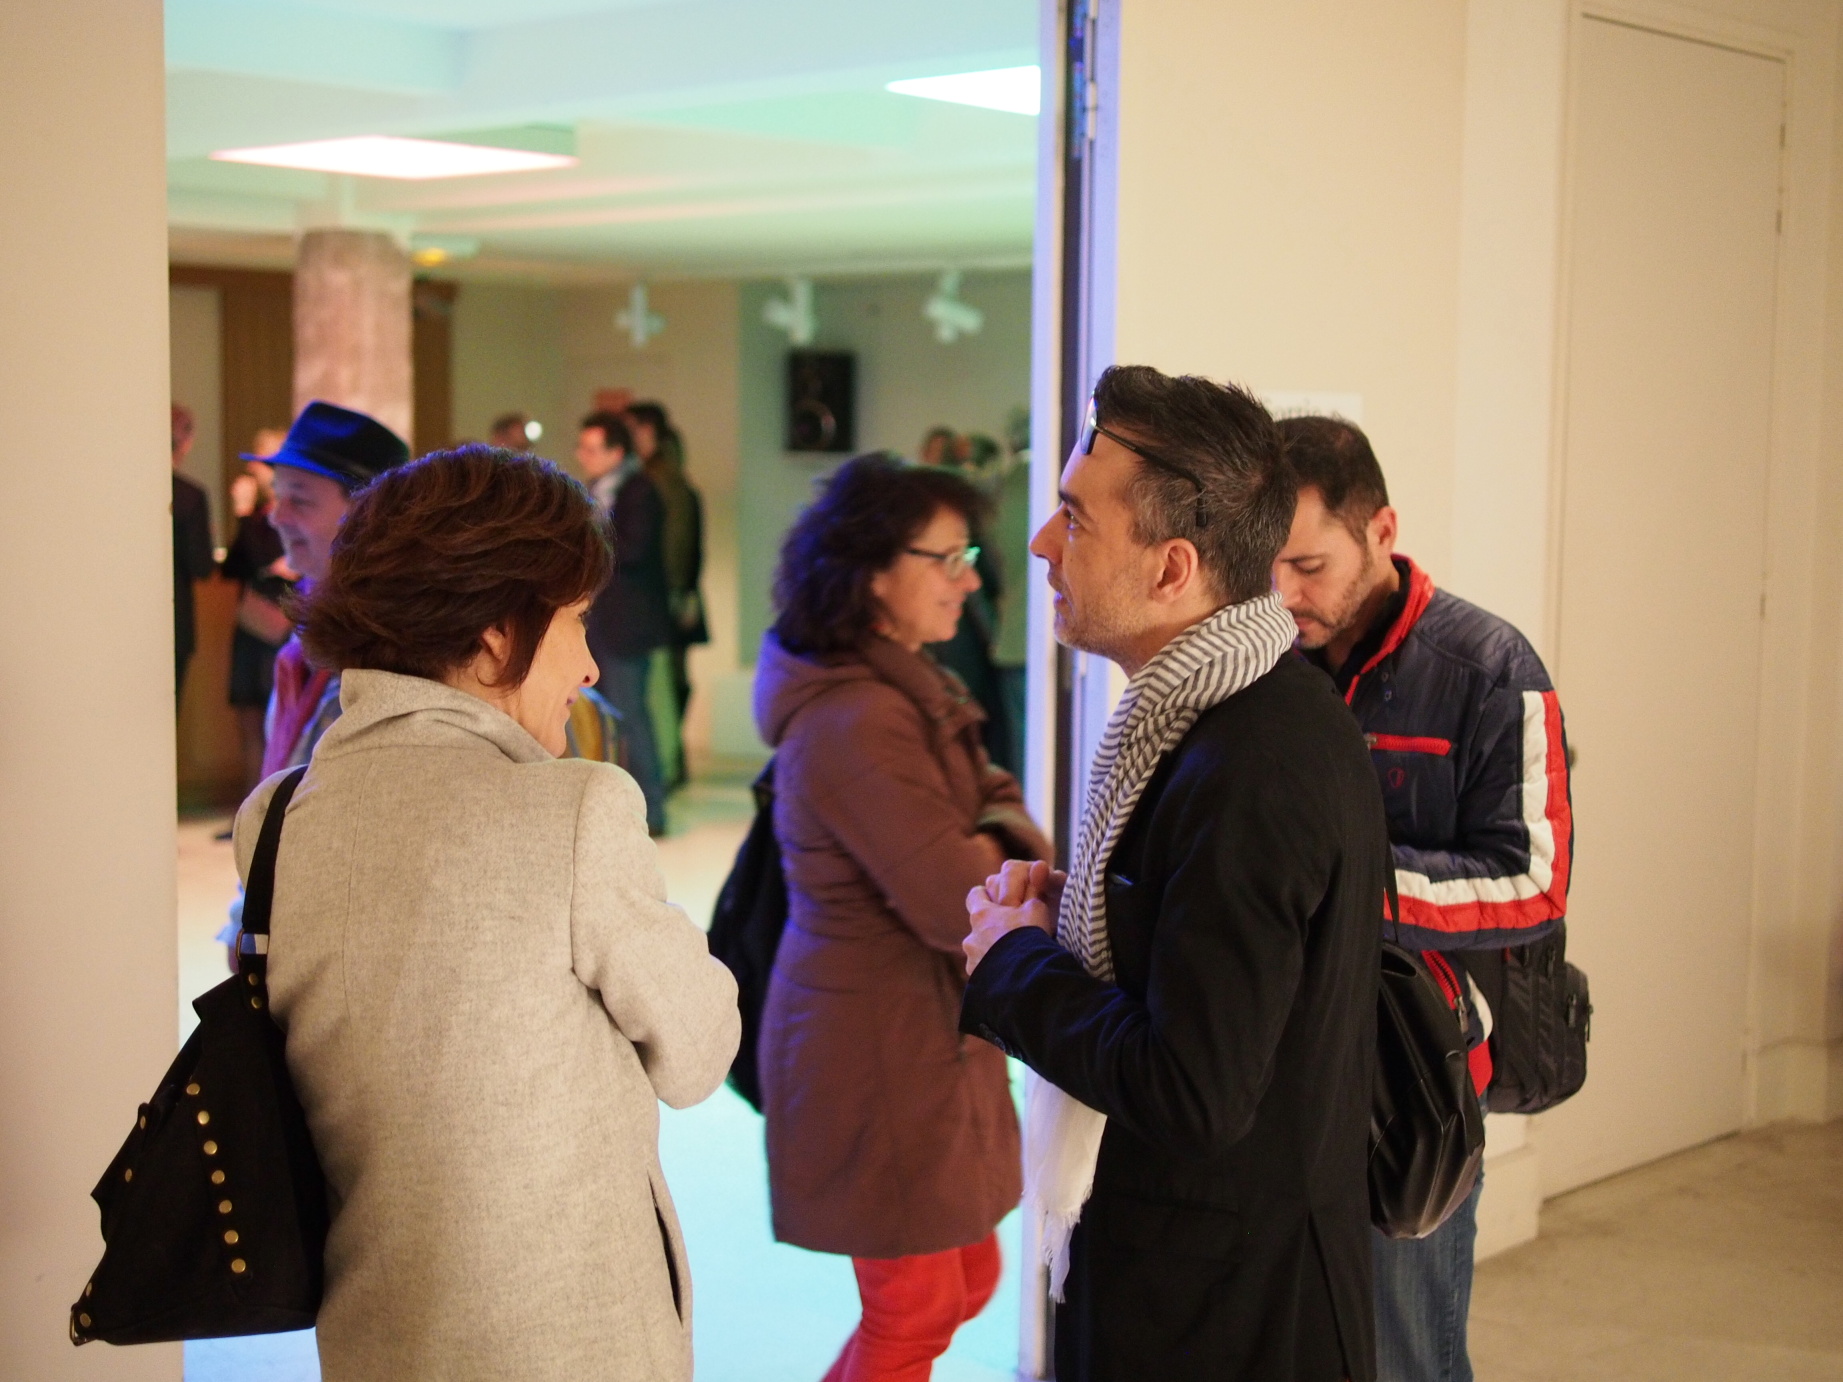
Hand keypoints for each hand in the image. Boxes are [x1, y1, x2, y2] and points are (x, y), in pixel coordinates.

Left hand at [963, 860, 1064, 975]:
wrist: (1023, 976)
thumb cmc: (1030, 937)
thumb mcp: (1037, 910)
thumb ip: (1032, 896)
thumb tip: (1035, 882)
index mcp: (983, 915)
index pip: (975, 895)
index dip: (985, 895)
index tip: (995, 898)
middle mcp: (972, 937)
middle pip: (978, 927)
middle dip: (991, 929)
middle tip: (1010, 933)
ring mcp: (972, 960)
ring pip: (980, 951)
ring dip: (992, 952)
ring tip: (1013, 959)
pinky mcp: (976, 980)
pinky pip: (984, 972)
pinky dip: (994, 972)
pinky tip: (1010, 975)